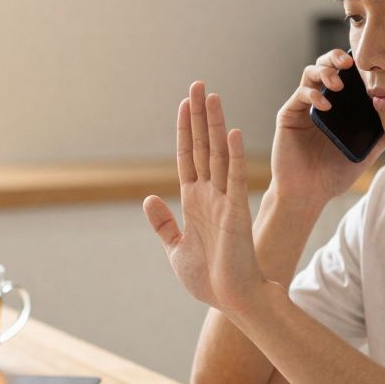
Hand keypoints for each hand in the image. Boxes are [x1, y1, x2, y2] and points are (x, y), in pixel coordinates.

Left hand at [143, 82, 268, 315]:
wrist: (232, 300)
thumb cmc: (208, 278)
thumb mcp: (175, 249)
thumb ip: (163, 224)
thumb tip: (148, 199)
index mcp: (194, 201)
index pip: (188, 156)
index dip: (185, 130)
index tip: (184, 104)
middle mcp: (210, 194)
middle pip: (203, 146)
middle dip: (199, 115)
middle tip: (198, 84)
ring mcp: (224, 200)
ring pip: (218, 154)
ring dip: (215, 125)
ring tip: (211, 96)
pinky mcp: (236, 212)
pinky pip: (233, 179)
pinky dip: (232, 156)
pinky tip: (231, 132)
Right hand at [271, 49, 384, 207]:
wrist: (308, 194)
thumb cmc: (333, 175)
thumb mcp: (364, 153)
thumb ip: (380, 136)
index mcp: (337, 106)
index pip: (344, 75)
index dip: (352, 64)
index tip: (367, 65)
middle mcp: (318, 101)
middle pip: (324, 66)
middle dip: (335, 58)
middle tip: (348, 63)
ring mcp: (302, 107)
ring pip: (310, 73)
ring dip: (324, 72)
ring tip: (337, 84)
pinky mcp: (288, 115)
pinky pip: (300, 95)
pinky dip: (312, 94)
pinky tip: (325, 105)